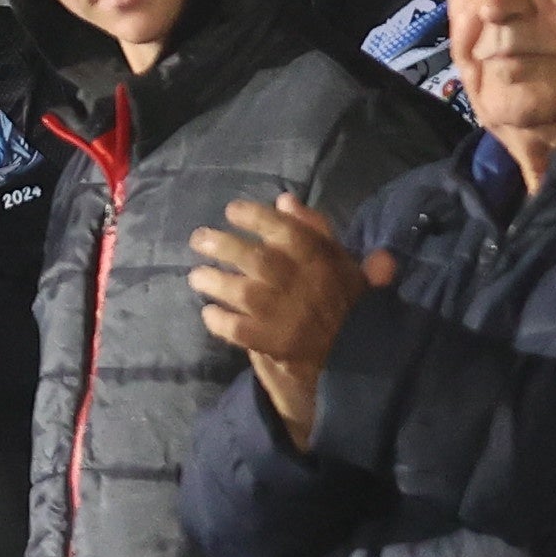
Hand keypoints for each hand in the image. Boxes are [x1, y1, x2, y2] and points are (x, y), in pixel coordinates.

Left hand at [183, 196, 391, 439]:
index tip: (232, 210)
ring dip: (215, 282)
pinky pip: (240, 331)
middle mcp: (302, 285)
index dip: (257, 217)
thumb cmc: (346, 303)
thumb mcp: (342, 261)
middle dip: (224, 245)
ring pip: (243, 294)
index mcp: (322, 263)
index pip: (288, 232)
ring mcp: (285, 316)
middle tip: (198, 238)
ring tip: (196, 276)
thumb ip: (316, 229)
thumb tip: (285, 199)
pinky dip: (220, 321)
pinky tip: (209, 314)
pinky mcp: (275, 344)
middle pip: (258, 260)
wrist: (359, 356)